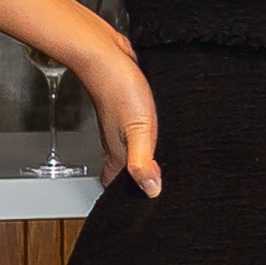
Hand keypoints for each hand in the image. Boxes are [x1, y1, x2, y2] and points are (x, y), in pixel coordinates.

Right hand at [73, 38, 160, 198]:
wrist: (104, 54)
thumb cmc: (119, 89)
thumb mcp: (139, 130)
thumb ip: (142, 161)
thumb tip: (152, 190)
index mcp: (118, 153)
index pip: (116, 185)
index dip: (126, 198)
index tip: (142, 209)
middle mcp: (117, 142)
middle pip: (122, 171)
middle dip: (136, 183)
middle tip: (156, 191)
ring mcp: (121, 126)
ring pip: (128, 151)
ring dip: (142, 161)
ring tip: (161, 170)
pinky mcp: (128, 109)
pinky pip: (136, 131)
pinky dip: (146, 138)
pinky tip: (160, 134)